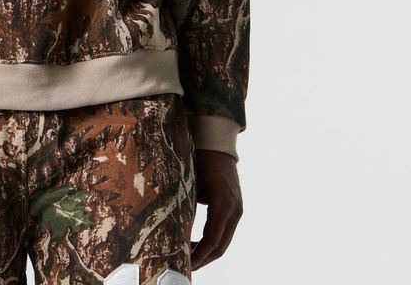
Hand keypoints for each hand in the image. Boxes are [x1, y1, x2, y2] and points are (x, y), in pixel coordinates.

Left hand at [190, 149, 242, 270]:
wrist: (217, 144)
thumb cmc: (199, 160)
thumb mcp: (191, 184)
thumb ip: (186, 207)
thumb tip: (173, 233)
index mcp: (222, 204)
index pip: (211, 240)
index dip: (198, 255)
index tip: (184, 263)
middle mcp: (234, 210)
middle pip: (220, 247)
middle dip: (203, 259)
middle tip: (185, 267)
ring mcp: (237, 210)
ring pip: (224, 241)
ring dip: (207, 252)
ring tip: (188, 256)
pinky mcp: (235, 208)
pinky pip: (224, 231)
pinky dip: (212, 241)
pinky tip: (196, 243)